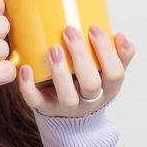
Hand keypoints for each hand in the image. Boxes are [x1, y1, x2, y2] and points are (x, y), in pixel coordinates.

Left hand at [18, 24, 133, 116]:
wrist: (73, 118)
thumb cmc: (91, 83)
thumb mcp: (109, 72)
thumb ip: (119, 55)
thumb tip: (120, 37)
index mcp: (109, 89)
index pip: (115, 74)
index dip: (107, 52)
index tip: (94, 28)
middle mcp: (90, 101)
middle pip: (91, 85)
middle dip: (81, 56)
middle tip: (70, 31)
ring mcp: (68, 108)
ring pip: (67, 97)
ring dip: (60, 72)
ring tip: (53, 48)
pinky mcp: (46, 109)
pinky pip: (36, 102)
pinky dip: (28, 86)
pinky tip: (26, 68)